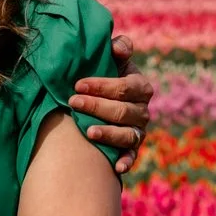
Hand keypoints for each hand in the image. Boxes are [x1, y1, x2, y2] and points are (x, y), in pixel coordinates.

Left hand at [70, 32, 153, 176]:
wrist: (101, 100)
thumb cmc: (104, 75)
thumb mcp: (112, 59)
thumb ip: (117, 48)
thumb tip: (118, 49)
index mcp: (140, 87)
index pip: (125, 87)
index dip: (102, 85)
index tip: (78, 84)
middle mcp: (142, 110)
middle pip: (123, 111)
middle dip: (97, 106)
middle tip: (72, 102)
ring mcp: (138, 131)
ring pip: (128, 135)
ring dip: (109, 134)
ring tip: (88, 131)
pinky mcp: (132, 148)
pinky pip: (132, 156)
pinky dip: (126, 161)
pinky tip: (117, 167)